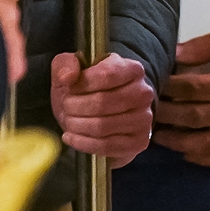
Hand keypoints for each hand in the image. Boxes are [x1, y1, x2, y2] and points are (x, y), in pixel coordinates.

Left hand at [50, 51, 154, 166]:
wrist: (99, 113)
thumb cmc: (85, 88)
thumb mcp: (71, 68)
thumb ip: (65, 64)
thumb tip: (67, 77)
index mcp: (133, 69)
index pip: (107, 75)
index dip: (82, 84)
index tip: (69, 88)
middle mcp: (144, 93)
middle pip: (102, 102)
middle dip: (75, 107)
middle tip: (66, 107)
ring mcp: (144, 119)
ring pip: (103, 126)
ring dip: (77, 125)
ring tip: (68, 121)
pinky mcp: (139, 141)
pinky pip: (107, 146)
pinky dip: (83, 143)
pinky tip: (71, 136)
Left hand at [156, 22, 209, 166]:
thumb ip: (205, 45)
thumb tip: (173, 54)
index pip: (197, 90)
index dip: (172, 88)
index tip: (156, 86)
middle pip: (198, 117)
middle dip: (170, 115)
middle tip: (149, 113)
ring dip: (181, 142)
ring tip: (160, 138)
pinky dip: (208, 159)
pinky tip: (188, 155)